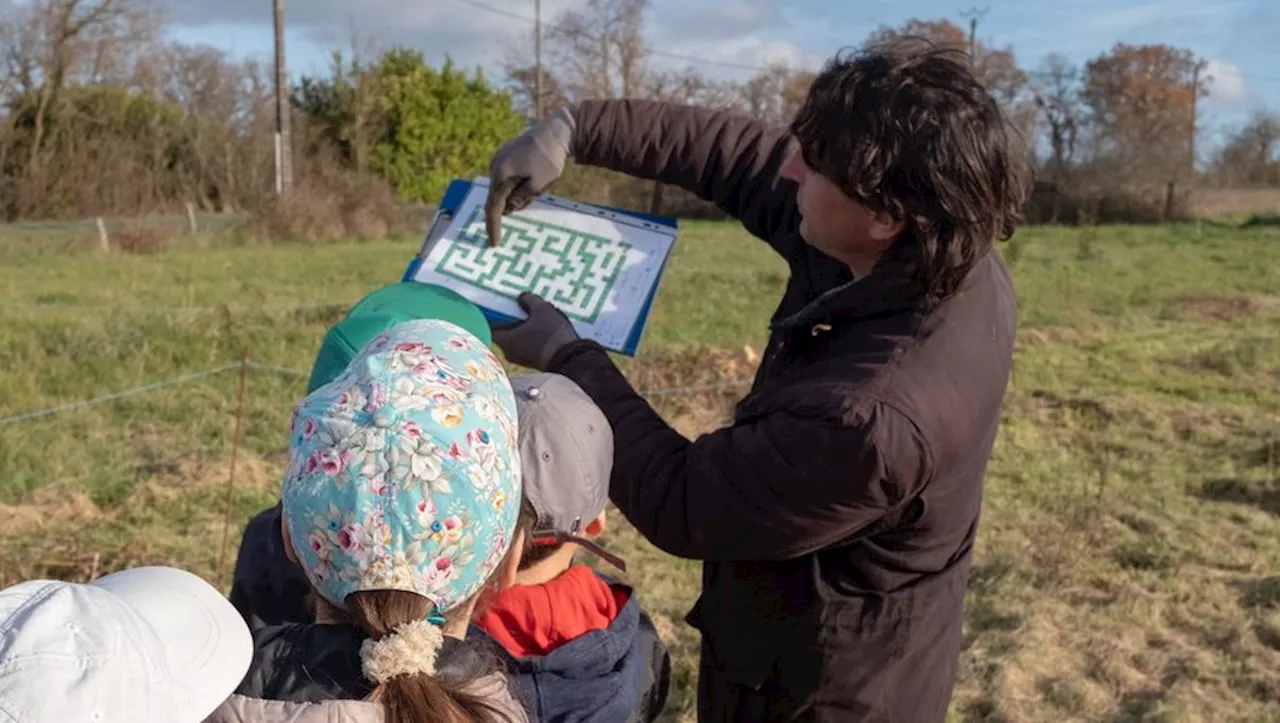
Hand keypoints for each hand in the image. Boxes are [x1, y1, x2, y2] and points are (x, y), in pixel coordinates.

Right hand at [484, 106, 575, 245]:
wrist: (556, 130)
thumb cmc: (549, 159)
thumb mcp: (539, 186)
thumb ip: (521, 199)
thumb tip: (508, 208)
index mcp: (501, 175)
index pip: (494, 208)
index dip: (494, 227)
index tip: (495, 243)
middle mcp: (495, 166)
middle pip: (497, 196)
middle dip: (510, 207)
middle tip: (532, 199)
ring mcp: (499, 158)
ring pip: (502, 186)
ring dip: (516, 194)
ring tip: (539, 183)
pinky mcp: (506, 153)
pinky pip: (507, 176)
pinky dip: (516, 185)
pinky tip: (533, 178)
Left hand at [492, 293, 579, 370]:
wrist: (570, 359)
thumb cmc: (551, 333)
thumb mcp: (542, 309)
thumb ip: (529, 300)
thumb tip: (522, 298)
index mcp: (505, 340)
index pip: (491, 326)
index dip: (496, 313)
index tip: (503, 305)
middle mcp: (509, 353)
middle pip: (505, 333)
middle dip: (513, 320)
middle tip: (522, 309)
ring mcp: (521, 359)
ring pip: (517, 339)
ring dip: (524, 329)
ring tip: (537, 318)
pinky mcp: (533, 363)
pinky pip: (527, 346)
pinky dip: (531, 337)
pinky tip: (544, 329)